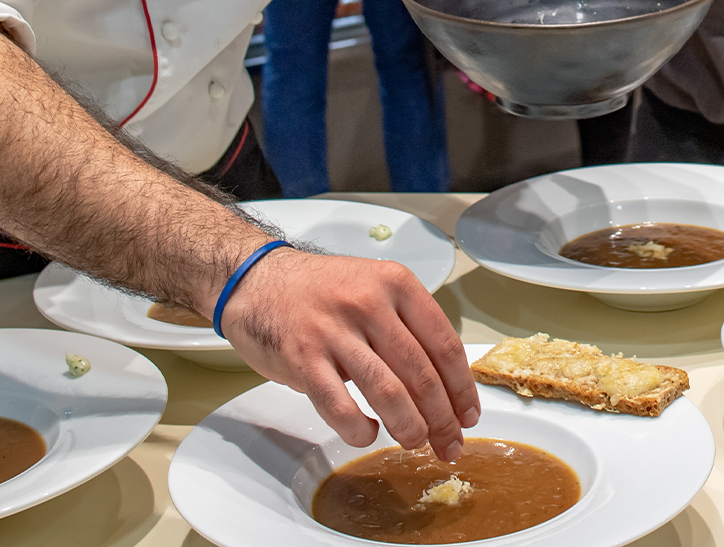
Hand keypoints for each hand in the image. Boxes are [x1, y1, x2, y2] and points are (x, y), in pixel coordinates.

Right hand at [218, 248, 479, 461]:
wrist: (255, 280)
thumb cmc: (318, 291)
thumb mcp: (373, 288)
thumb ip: (406, 326)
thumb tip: (444, 384)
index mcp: (396, 284)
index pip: (445, 344)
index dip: (461, 388)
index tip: (468, 415)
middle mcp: (369, 303)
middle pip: (422, 373)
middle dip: (442, 418)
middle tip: (449, 442)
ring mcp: (335, 330)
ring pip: (388, 392)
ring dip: (409, 427)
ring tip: (414, 442)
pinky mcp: (303, 357)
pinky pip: (340, 407)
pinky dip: (360, 430)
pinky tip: (368, 434)